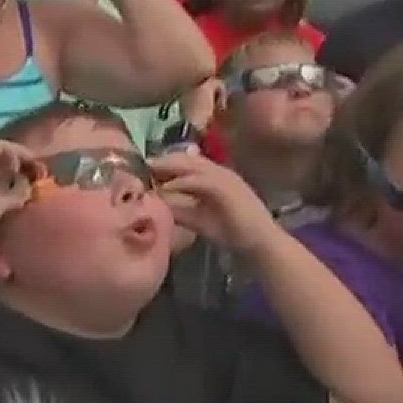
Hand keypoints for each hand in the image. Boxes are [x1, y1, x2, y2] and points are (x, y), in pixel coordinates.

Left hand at [146, 151, 278, 253]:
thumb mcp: (199, 219)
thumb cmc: (233, 232)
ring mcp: (225, 177)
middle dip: (164, 160)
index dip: (168, 163)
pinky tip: (166, 187)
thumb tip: (160, 205)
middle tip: (143, 165)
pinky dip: (181, 182)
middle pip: (188, 159)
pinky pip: (199, 180)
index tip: (147, 168)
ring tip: (149, 170)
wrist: (259, 243)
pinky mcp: (226, 188)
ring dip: (169, 166)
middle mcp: (221, 172)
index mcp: (216, 177)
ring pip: (192, 165)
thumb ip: (181, 210)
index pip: (189, 163)